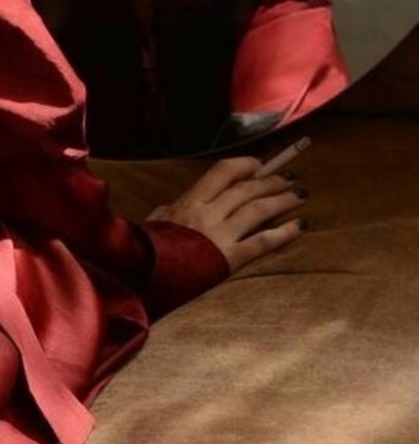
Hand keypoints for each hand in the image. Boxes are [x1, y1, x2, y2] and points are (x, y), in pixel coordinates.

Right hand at [146, 155, 307, 271]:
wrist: (145, 278)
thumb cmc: (147, 249)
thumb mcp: (156, 221)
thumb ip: (170, 211)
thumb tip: (174, 207)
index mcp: (190, 201)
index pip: (223, 172)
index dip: (245, 165)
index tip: (259, 164)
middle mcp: (208, 213)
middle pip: (246, 190)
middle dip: (271, 182)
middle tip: (288, 178)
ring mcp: (220, 236)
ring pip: (258, 210)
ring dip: (282, 201)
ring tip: (299, 195)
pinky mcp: (229, 259)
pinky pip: (261, 242)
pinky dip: (283, 233)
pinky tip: (299, 226)